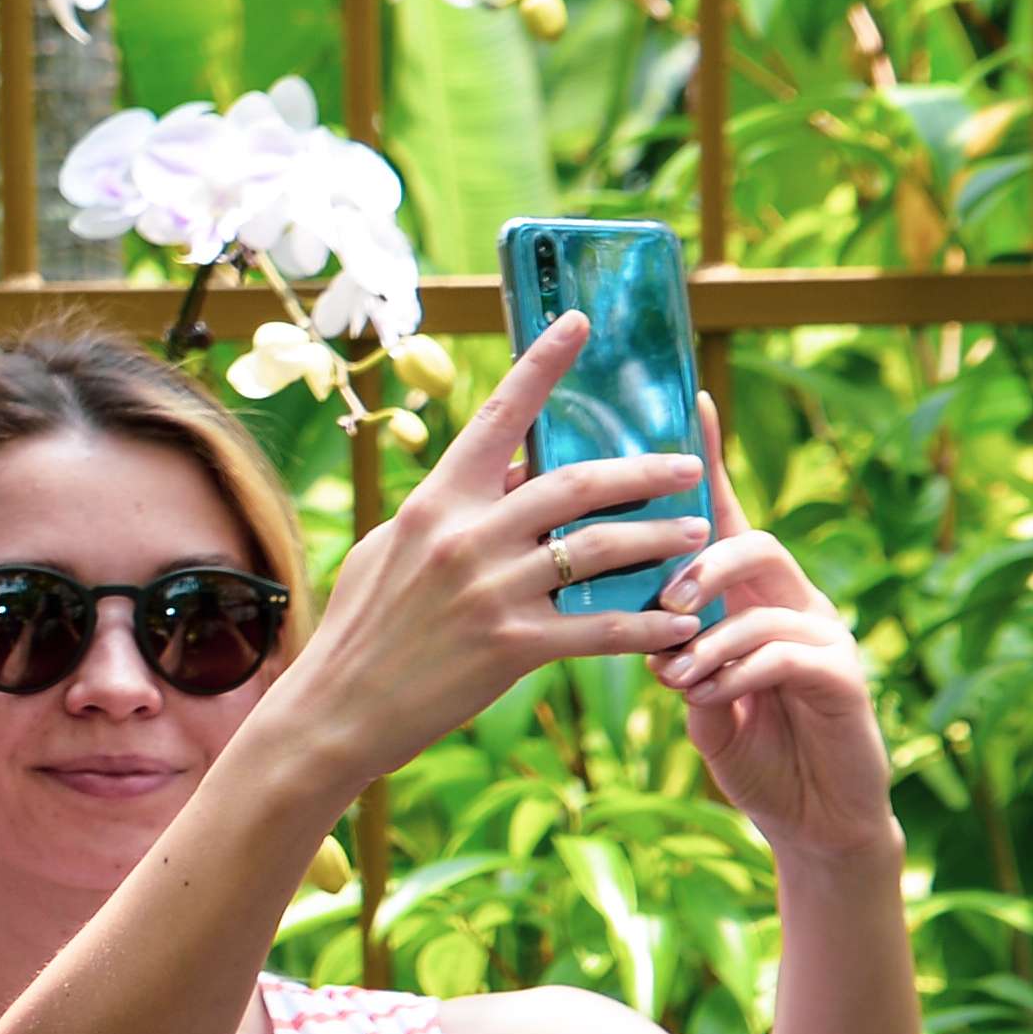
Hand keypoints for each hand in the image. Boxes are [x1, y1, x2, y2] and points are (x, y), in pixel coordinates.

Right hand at [270, 312, 707, 792]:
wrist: (335, 711)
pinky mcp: (510, 648)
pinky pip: (599, 629)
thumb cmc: (362, 627)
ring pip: (599, 549)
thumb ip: (455, 511)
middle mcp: (466, 537)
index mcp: (436, 501)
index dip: (542, 364)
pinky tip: (681, 624)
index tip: (580, 322)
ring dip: (658, 538)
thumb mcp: (395, 549)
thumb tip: (514, 477)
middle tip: (689, 464)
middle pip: (576, 483)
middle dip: (643, 469)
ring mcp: (491, 592)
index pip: (498, 416)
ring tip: (697, 532)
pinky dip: (648, 626)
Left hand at [655, 408, 897, 858]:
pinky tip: (707, 698)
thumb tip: (636, 623)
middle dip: (697, 564)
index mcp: (751, 595)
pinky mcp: (843, 678)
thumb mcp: (693, 694)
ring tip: (674, 674)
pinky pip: (785, 654)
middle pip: (750, 541)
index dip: (709, 460)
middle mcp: (794, 600)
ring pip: (765, 599)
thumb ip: (669, 651)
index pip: (726, 515)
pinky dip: (735, 673)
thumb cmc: (749, 748)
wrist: (810, 818)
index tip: (689, 398)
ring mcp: (825, 635)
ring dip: (706, 635)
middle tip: (660, 601)